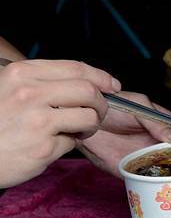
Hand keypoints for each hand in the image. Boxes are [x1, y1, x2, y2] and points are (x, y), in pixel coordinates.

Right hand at [0, 60, 120, 187]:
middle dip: (102, 103)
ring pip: (88, 117)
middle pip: (89, 92)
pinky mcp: (43, 148)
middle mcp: (30, 94)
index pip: (76, 68)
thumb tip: (83, 81)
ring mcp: (38, 122)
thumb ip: (41, 81)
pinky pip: (72, 142)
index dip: (101, 76)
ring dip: (90, 125)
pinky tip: (51, 144)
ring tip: (78, 130)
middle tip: (98, 112)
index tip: (112, 84)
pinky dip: (68, 144)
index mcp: (22, 74)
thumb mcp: (7, 88)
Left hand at [77, 91, 170, 177]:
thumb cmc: (113, 106)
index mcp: (162, 124)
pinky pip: (145, 176)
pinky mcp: (130, 167)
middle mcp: (156, 141)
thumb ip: (158, 122)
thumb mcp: (140, 107)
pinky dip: (153, 180)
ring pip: (164, 167)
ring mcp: (144, 155)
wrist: (86, 120)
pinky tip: (161, 180)